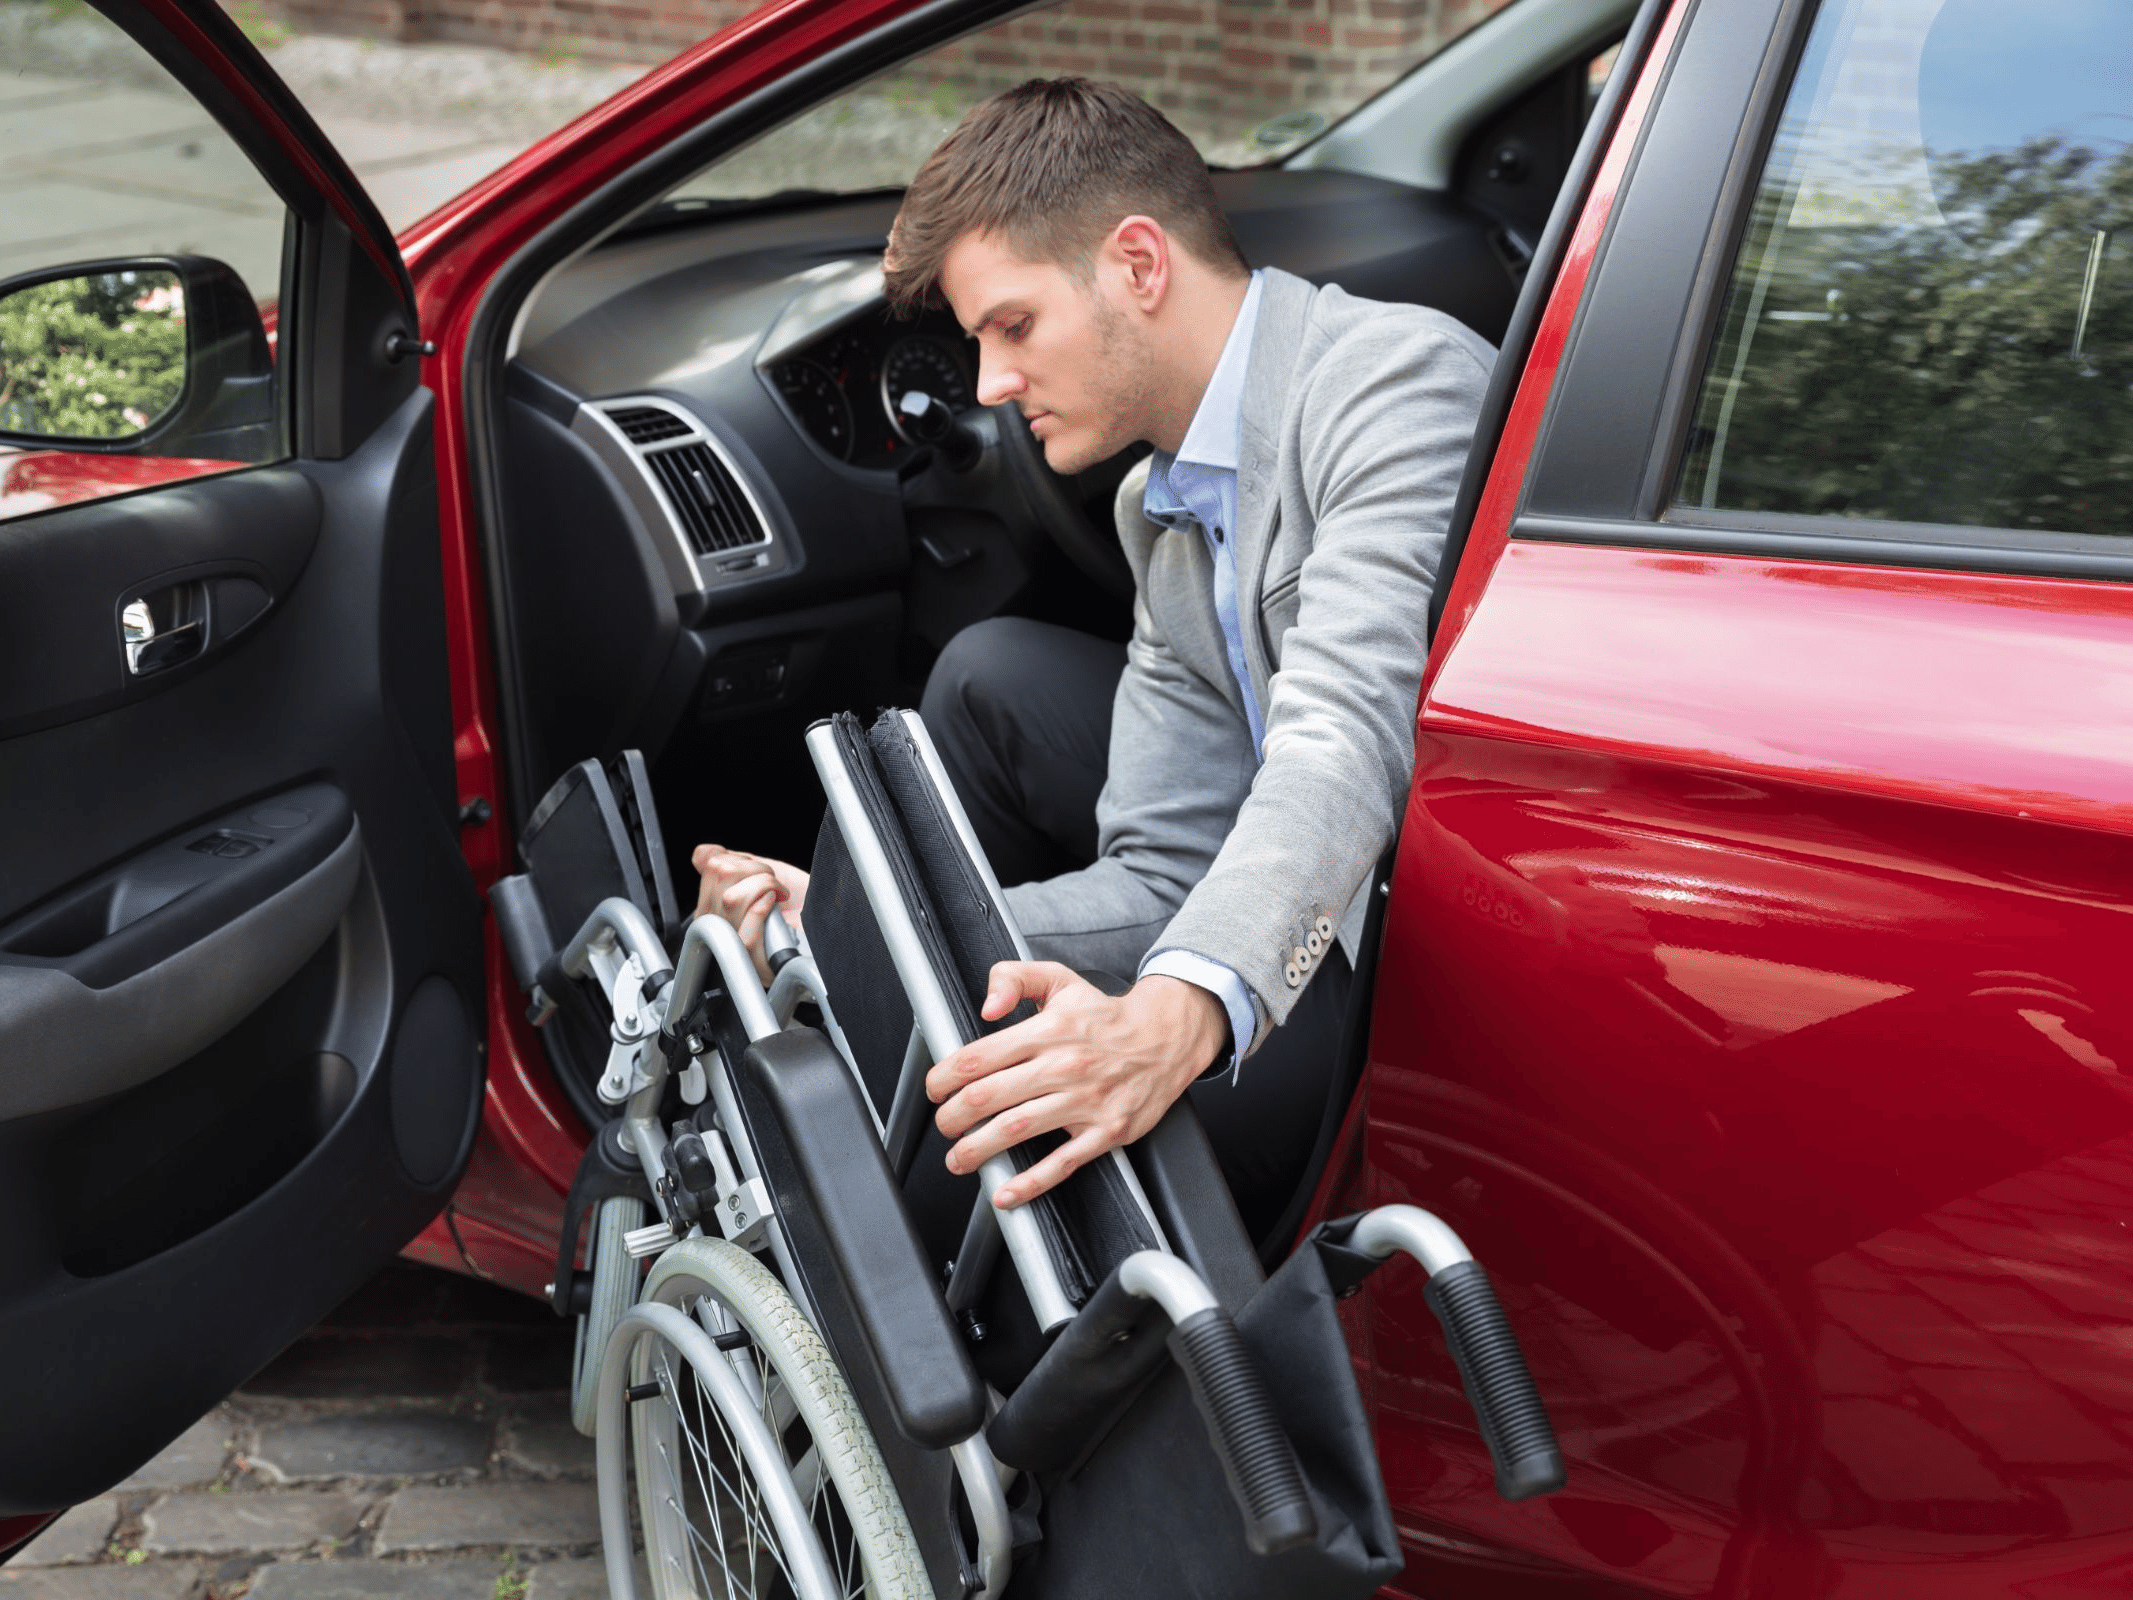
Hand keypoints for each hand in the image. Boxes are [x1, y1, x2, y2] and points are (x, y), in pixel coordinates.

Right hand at [691, 844, 808, 982]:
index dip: (740, 858)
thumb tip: (703, 855)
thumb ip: (728, 862)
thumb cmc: (800, 901)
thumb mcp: (760, 873)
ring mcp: (736, 949)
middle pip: (719, 881)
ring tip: (778, 894)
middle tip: (772, 881)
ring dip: (764, 885)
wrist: (831, 923)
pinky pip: (745, 935)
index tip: (758, 870)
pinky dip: (762, 910)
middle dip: (753, 869)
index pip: (709, 868)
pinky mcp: (756, 965)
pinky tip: (775, 904)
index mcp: (715, 908)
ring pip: (732, 900)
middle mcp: (720, 929)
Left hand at [927, 964, 1228, 1206]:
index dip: (944, 1077)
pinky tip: (1006, 1192)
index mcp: (1047, 1031)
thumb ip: (1013, 978)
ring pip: (1016, 1130)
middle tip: (943, 1125)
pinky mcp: (1106, 1132)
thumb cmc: (1105, 1016)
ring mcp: (1085, 1102)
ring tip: (958, 1157)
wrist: (1165, 1038)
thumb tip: (986, 1006)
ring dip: (976, 1150)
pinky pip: (1063, 1164)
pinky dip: (1030, 1183)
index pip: (979, 1058)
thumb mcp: (1059, 979)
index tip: (935, 1088)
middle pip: (988, 1098)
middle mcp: (1064, 1066)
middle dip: (952, 1118)